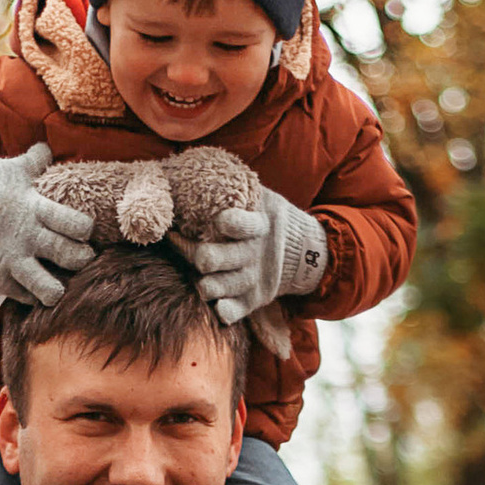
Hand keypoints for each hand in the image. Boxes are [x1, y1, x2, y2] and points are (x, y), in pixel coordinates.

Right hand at [0, 141, 94, 307]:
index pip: (76, 224)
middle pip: (69, 257)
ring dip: (57, 290)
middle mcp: (28, 236)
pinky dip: (33, 296)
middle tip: (80, 259)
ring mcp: (13, 259)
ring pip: (47, 287)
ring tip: (58, 286)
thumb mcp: (13, 170)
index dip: (85, 231)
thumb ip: (34, 161)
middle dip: (81, 260)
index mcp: (36, 209)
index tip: (83, 232)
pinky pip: (24, 296)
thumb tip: (46, 146)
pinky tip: (35, 287)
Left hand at [188, 185, 328, 323]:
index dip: (224, 222)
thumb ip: (238, 188)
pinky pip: (232, 312)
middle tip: (184, 246)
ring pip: (216, 287)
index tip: (211, 220)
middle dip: (199, 255)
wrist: (300, 249)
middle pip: (213, 258)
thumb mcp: (262, 197)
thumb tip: (198, 172)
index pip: (237, 224)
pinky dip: (223, 311)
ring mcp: (250, 279)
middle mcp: (251, 254)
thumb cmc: (266, 216)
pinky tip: (217, 305)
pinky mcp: (251, 299)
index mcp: (257, 225)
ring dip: (204, 284)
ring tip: (199, 278)